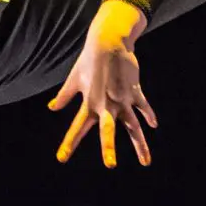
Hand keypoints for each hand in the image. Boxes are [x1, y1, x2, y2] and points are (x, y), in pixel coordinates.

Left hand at [49, 2, 158, 169]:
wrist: (109, 41)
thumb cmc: (89, 60)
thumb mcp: (74, 78)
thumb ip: (64, 96)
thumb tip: (51, 108)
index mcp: (89, 103)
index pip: (78, 127)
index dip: (69, 143)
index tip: (62, 158)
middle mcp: (106, 104)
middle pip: (108, 129)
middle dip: (109, 147)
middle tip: (110, 164)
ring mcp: (122, 99)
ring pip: (133, 125)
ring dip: (140, 144)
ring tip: (146, 162)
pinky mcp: (134, 91)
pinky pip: (143, 107)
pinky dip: (149, 115)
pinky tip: (153, 125)